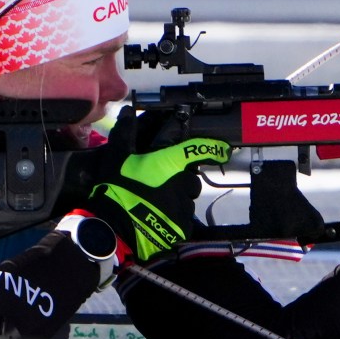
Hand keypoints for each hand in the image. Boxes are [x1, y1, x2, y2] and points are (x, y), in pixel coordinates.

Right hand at [83, 106, 229, 261]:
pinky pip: (184, 220)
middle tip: (161, 185)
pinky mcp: (183, 227)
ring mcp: (184, 206)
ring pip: (188, 200)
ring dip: (178, 199)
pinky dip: (175, 219)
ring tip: (156, 205)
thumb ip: (125, 133)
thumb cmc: (117, 187)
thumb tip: (129, 110)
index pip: (198, 150)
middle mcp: (183, 183)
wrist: (115, 227)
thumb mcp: (117, 157)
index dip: (213, 148)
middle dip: (181, 180)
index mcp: (170, 163)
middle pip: (191, 179)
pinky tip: (158, 219)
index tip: (223, 150)